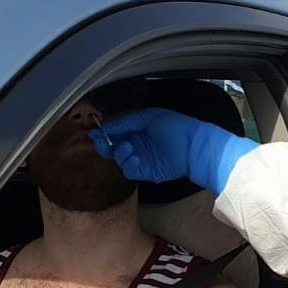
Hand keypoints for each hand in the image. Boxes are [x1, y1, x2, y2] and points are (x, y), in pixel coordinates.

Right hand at [89, 107, 256, 194]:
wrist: (194, 145)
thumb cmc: (177, 127)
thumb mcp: (148, 116)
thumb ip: (126, 121)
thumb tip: (106, 126)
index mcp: (137, 128)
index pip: (114, 131)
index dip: (103, 132)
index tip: (93, 133)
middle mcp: (137, 143)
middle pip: (112, 147)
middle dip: (104, 144)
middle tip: (102, 142)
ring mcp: (141, 158)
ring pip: (118, 159)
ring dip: (118, 153)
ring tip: (127, 147)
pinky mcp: (145, 171)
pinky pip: (129, 170)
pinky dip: (128, 163)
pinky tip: (134, 156)